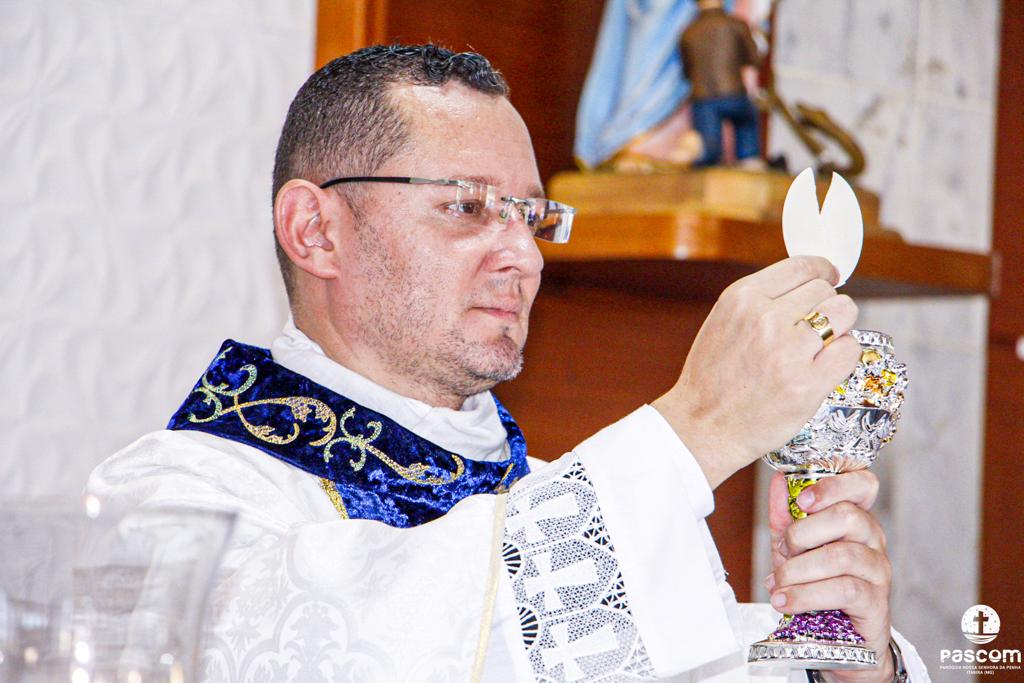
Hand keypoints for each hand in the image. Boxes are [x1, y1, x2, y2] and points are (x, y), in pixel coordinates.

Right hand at [652, 256, 860, 488]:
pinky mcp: (808, 384)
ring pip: (844, 313)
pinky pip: (850, 349)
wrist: (702, 427)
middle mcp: (766, 319)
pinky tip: (824, 367)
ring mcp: (789, 351)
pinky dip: (843, 356)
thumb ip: (761, 300)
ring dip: (839, 327)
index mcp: (742, 298)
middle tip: (812, 330)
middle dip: (825, 306)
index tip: (828, 278)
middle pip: (825, 290)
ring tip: (820, 346)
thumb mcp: (723, 322)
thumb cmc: (712, 378)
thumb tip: (811, 282)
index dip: (822, 272)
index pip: (803, 266)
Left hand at [766, 471, 894, 682]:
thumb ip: (786, 515)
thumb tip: (779, 479)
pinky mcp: (876, 602)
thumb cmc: (817, 584)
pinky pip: (844, 590)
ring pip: (841, 556)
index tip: (801, 501)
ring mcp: (878, 570)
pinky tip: (786, 601)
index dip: (832, 485)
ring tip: (778, 585)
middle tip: (783, 552)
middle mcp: (873, 538)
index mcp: (855, 517)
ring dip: (798, 570)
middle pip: (847, 516)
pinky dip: (806, 595)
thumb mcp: (795, 547)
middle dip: (802, 533)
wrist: (837, 638)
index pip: (863, 484)